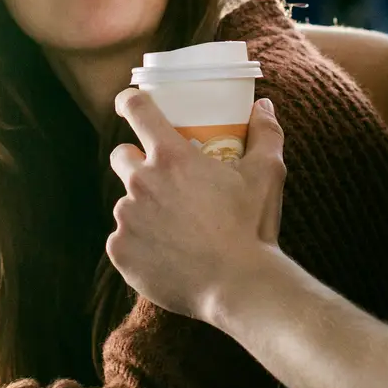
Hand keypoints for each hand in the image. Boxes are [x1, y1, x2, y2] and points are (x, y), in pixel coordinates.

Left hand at [107, 92, 285, 323]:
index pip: (136, 109)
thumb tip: (264, 106)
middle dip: (135, 160)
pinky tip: (166, 256)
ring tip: (175, 229)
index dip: (129, 101)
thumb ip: (265, 134)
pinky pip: (123, 240)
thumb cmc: (252, 227)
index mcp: (170, 156)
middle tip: (162, 179)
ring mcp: (126, 218)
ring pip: (125, 203)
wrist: (238, 286)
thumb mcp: (267, 174)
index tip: (128, 104)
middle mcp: (140, 182)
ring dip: (142, 209)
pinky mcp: (120, 251)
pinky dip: (139, 245)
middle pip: (121, 156)